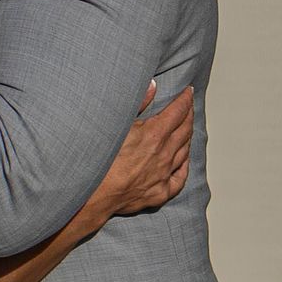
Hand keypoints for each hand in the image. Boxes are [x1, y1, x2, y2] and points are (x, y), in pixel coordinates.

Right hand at [74, 83, 193, 234]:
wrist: (93, 195)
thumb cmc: (100, 159)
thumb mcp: (116, 124)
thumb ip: (137, 103)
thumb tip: (152, 87)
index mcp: (154, 135)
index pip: (178, 112)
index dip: (185, 100)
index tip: (188, 92)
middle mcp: (163, 154)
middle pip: (184, 130)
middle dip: (188, 115)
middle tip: (188, 106)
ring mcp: (163, 175)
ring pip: (184, 152)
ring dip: (187, 138)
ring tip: (186, 129)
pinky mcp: (160, 192)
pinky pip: (179, 178)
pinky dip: (183, 166)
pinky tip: (183, 161)